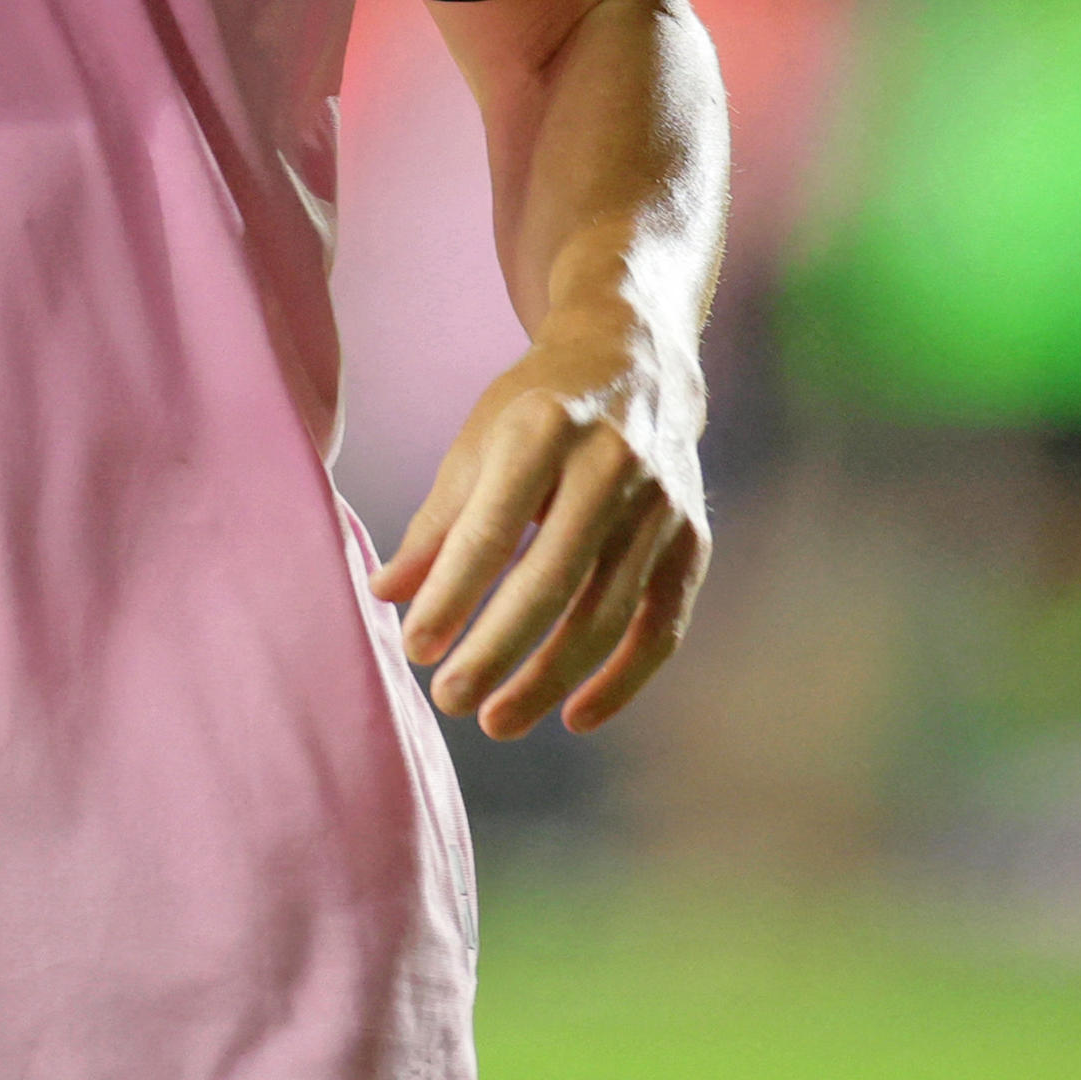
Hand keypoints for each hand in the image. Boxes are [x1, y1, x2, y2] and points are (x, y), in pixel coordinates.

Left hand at [371, 318, 709, 738]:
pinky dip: (621, 680)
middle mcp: (612, 463)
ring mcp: (661, 505)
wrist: (635, 359)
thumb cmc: (538, 406)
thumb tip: (387, 595)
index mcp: (545, 427)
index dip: (453, 594)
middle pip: (553, 579)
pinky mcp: (694, 540)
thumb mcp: (478, 442)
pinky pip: (660, 626)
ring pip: (607, 614)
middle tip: (449, 701)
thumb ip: (437, 522)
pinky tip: (576, 717)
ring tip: (496, 720)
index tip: (416, 648)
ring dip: (550, 678)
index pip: (494, 528)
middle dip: (497, 649)